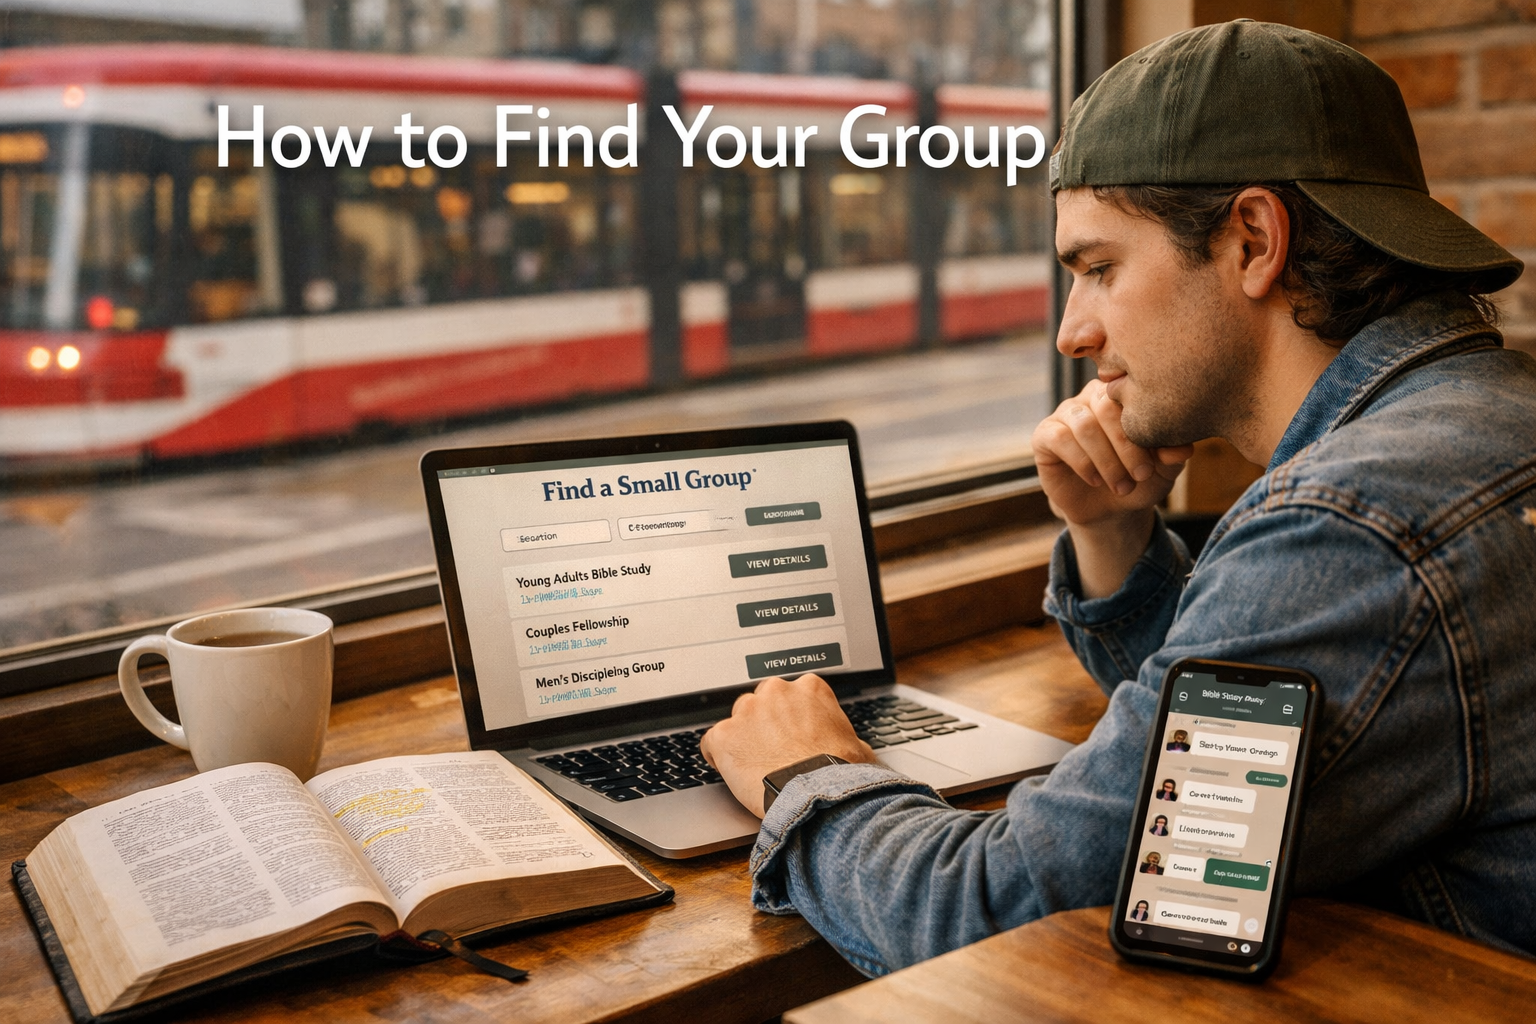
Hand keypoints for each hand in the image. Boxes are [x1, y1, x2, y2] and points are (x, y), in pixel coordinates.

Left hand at [700, 674, 876, 817]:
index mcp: (809, 689)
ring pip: (736, 721)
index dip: (789, 719)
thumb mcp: (856, 746)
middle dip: (764, 725)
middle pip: (761, 703)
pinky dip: (718, 756)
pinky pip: (712, 742)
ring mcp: (747, 711)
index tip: (790, 735)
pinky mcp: (724, 734)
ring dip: (742, 739)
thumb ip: (840, 734)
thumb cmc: (840, 774)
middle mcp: (776, 692)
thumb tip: (847, 746)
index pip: (791, 696)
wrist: (818, 796)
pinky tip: (731, 771)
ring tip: (754, 767)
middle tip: (772, 752)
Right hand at [1031, 380, 1192, 597]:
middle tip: (1140, 475)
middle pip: (1106, 407)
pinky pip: (1060, 438)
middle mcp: (1091, 397)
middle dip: (1126, 446)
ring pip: (1083, 425)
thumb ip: (1172, 455)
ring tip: (1121, 485)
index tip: (1157, 462)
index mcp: (1122, 395)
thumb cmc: (1139, 479)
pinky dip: (1082, 462)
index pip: (1132, 397)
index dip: (1144, 431)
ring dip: (1106, 460)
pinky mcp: (1044, 435)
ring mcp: (1066, 413)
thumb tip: (1183, 448)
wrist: (1110, 509)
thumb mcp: (1163, 470)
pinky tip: (1096, 480)